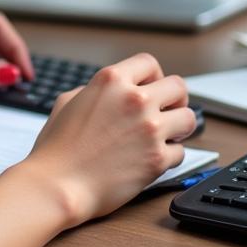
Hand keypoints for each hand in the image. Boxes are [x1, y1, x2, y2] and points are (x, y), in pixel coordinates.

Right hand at [25, 52, 195, 225]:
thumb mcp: (68, 101)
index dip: (152, 76)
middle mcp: (135, 99)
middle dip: (174, 99)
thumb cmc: (58, 147)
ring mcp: (149, 129)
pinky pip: (180, 152)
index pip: (148, 63)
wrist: (60, 184)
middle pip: (178, 87)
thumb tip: (112, 94)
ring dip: (178, 127)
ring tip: (166, 135)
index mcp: (111, 80)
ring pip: (189, 118)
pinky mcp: (158, 159)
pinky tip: (153, 158)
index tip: (151, 87)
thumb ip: (95, 91)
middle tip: (166, 111)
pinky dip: (169, 156)